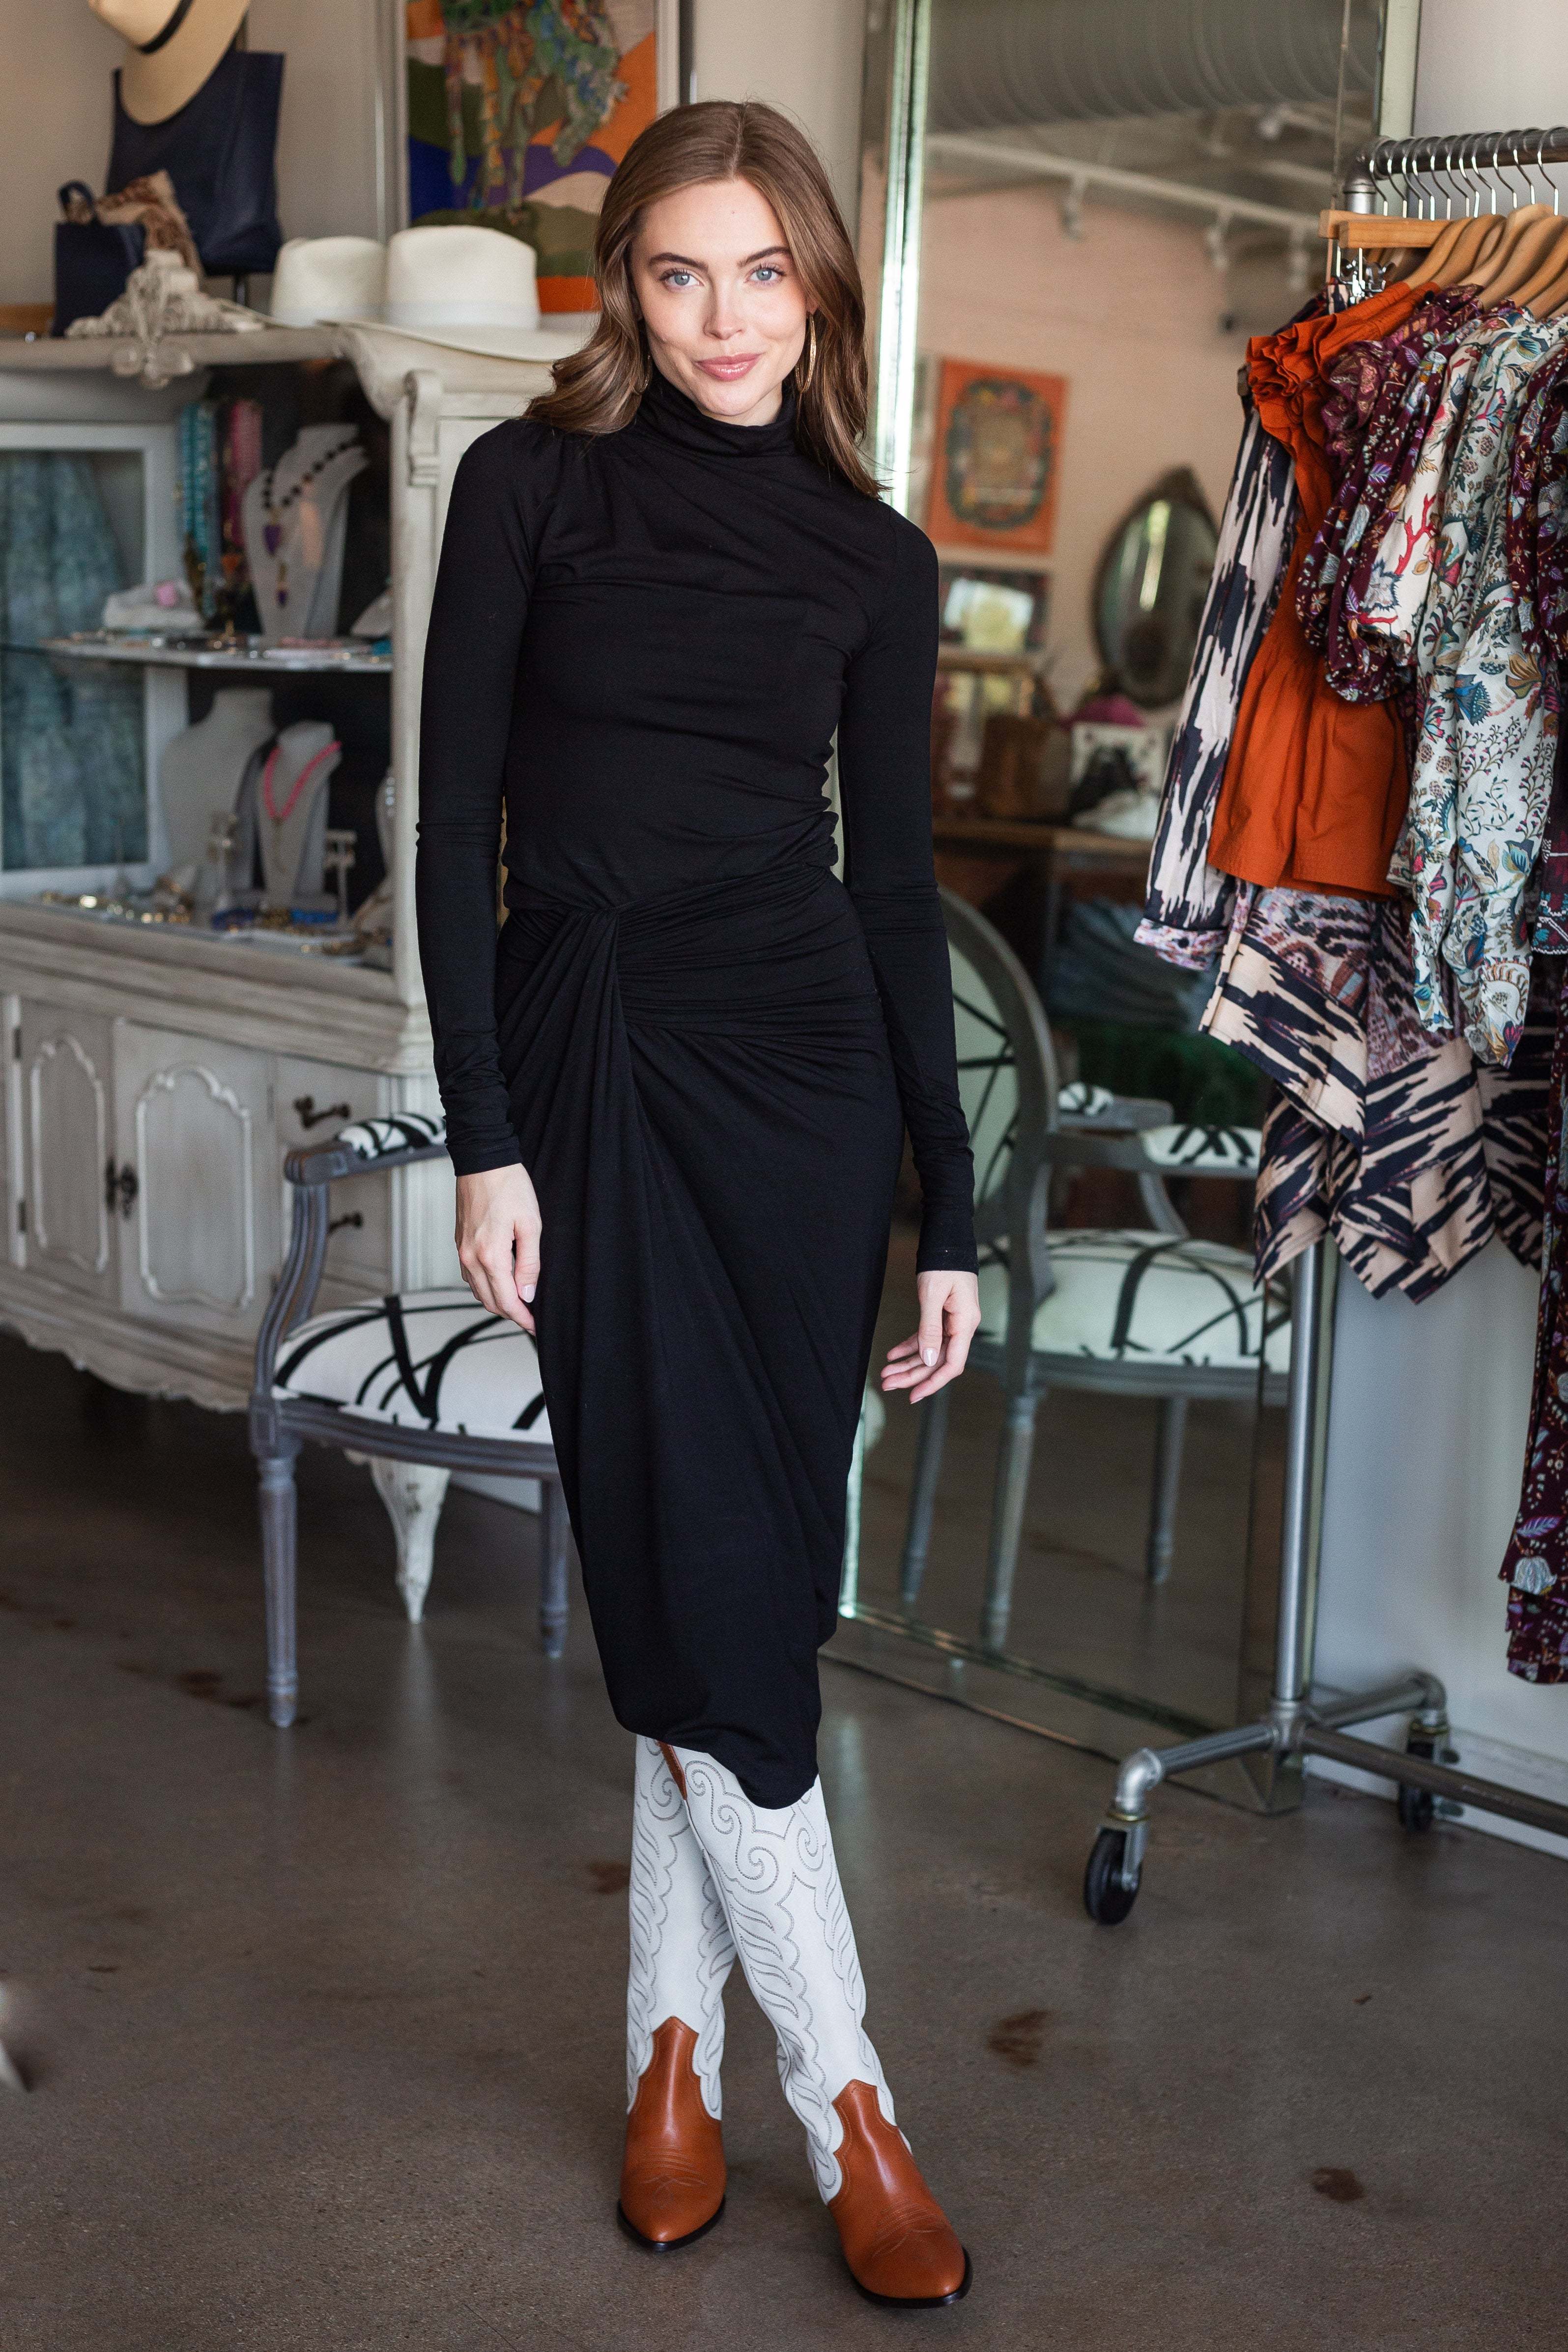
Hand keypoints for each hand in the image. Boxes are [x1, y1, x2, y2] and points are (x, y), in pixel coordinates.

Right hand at [455, 1164, 541, 1332]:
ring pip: (478, 1291)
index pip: (507, 1301)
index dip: (523, 1318)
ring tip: (519, 1304)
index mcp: (490, 1256)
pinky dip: (485, 1287)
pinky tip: (500, 1283)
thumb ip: (529, 1263)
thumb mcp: (531, 1225)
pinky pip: (470, 1277)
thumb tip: (527, 1294)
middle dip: (511, 1315)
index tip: (536, 1327)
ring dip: (497, 1302)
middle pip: (490, 1302)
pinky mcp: (459, 1244)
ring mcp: (461, 1252)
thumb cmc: (509, 1187)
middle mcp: (470, 1259)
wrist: (482, 1161)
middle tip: (531, 1318)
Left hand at [881, 1269, 980, 1403]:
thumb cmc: (943, 1263)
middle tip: (888, 1384)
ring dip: (908, 1363)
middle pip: (938, 1361)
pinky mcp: (943, 1316)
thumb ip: (930, 1328)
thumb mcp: (932, 1295)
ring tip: (886, 1373)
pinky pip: (926, 1337)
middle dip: (912, 1375)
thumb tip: (929, 1359)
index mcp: (965, 1323)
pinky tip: (893, 1354)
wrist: (947, 1241)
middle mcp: (962, 1326)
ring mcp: (953, 1322)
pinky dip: (910, 1346)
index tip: (913, 1394)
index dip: (933, 1382)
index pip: (953, 1364)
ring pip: (930, 1352)